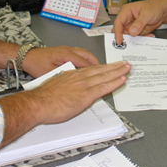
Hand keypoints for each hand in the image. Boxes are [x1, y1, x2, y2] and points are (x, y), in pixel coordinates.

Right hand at [1, 61, 130, 134]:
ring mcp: (84, 85)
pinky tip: (122, 80)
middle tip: (125, 64)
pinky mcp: (86, 95)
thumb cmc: (43, 97)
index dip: (102, 67)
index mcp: (72, 74)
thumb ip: (65, 85)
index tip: (110, 66)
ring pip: (105, 76)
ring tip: (128, 68)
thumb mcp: (55, 84)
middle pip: (101, 70)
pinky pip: (104, 87)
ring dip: (118, 72)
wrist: (38, 103)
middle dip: (114, 66)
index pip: (91, 69)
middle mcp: (79, 77)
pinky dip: (114, 83)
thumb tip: (69, 89)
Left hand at [22, 46, 97, 75]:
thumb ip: (64, 77)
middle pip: (88, 56)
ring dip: (92, 61)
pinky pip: (79, 54)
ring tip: (98, 68)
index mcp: (65, 55)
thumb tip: (75, 82)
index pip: (85, 63)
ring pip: (84, 54)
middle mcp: (67, 50)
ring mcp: (66, 50)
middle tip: (105, 70)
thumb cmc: (35, 64)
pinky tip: (86, 66)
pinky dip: (85, 60)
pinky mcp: (64, 52)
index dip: (95, 70)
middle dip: (97, 64)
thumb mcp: (50, 74)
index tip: (102, 74)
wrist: (26, 57)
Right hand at [112, 0, 165, 44]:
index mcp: (126, 12)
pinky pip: (136, 38)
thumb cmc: (154, 7)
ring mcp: (131, 26)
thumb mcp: (147, 14)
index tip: (119, 41)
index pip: (118, 23)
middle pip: (120, 31)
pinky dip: (142, 39)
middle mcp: (126, 20)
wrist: (162, 11)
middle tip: (129, 45)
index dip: (117, 32)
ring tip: (144, 37)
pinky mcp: (137, 31)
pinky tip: (149, 35)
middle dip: (124, 39)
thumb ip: (139, 23)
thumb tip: (131, 32)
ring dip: (135, 40)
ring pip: (128, 37)